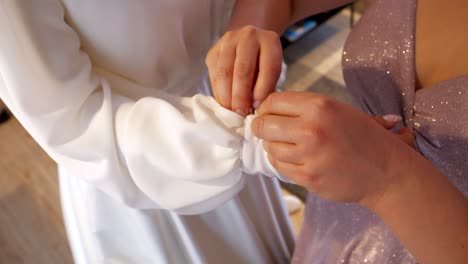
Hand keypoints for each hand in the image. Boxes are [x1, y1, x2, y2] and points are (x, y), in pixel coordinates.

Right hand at [206, 25, 282, 115]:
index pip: (268, 67)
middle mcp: (249, 36)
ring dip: (226, 96)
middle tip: (241, 114)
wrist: (248, 42)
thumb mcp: (272, 71)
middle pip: (243, 69)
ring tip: (231, 111)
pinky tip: (223, 103)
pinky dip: (218, 91)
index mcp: (270, 40)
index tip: (257, 108)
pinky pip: (213, 73)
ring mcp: (228, 41)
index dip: (262, 90)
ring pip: (224, 71)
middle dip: (241, 96)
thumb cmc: (263, 62)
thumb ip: (267, 87)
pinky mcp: (214, 50)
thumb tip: (255, 109)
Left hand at [251, 92, 413, 204]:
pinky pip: (279, 167)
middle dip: (260, 128)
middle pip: (263, 125)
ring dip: (272, 146)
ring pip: (269, 147)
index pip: (272, 101)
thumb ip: (303, 107)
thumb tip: (265, 108)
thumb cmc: (361, 136)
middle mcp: (312, 128)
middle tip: (266, 131)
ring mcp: (310, 155)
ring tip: (286, 145)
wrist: (387, 170)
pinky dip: (282, 162)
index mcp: (319, 105)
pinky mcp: (309, 178)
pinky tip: (294, 159)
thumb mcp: (336, 109)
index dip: (264, 108)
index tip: (266, 114)